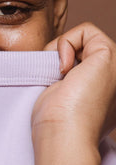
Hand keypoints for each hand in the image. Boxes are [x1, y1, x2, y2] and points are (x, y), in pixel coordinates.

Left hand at [31, 22, 115, 164]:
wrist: (63, 135)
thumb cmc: (56, 124)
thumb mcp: (63, 96)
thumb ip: (69, 78)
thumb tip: (60, 65)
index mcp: (107, 92)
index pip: (81, 62)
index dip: (62, 64)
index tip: (56, 85)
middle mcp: (115, 80)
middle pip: (83, 48)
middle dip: (61, 55)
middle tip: (56, 78)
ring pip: (84, 37)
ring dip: (61, 49)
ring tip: (59, 74)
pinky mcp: (110, 55)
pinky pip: (86, 29)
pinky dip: (66, 42)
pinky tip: (63, 68)